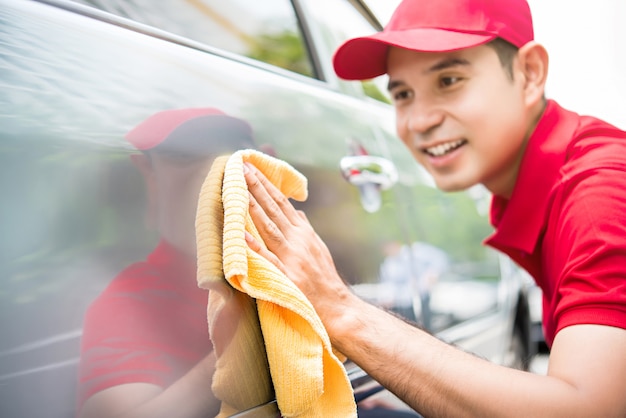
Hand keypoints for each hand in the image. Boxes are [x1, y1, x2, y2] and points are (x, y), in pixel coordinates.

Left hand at [243, 162, 351, 327]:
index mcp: (304, 233)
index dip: (266, 185)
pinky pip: (267, 259)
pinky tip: (240, 233)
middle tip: (240, 167)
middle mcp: (298, 241)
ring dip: (252, 206)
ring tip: (238, 189)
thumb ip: (306, 230)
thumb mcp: (318, 249)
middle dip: (256, 187)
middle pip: (273, 209)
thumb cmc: (325, 280)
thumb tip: (297, 211)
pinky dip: (254, 245)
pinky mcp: (287, 276)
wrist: (337, 308)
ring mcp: (292, 258)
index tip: (252, 169)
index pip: (282, 203)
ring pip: (268, 227)